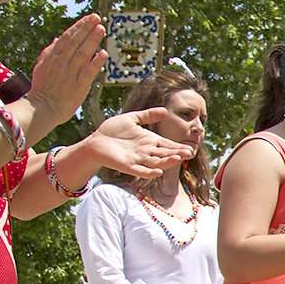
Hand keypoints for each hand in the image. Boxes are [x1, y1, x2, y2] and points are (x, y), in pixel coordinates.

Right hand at [25, 14, 108, 133]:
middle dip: (86, 28)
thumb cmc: (44, 88)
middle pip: (75, 42)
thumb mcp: (43, 66)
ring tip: (101, 29)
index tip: (89, 18)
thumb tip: (59, 38)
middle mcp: (61, 63)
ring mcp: (70, 73)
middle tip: (97, 18)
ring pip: (82, 53)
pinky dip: (95, 62)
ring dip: (92, 40)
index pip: (67, 38)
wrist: (42, 108)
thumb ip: (51, 52)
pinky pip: (88, 72)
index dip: (79, 27)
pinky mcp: (78, 85)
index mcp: (52, 57)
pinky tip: (103, 53)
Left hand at [68, 109, 194, 181]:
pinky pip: (141, 171)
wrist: (94, 141)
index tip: (189, 148)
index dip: (177, 147)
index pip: (167, 145)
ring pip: (156, 163)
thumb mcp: (131, 119)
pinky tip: (158, 171)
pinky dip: (149, 172)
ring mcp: (138, 160)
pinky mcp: (127, 166)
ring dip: (167, 162)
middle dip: (177, 154)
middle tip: (189, 153)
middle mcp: (146, 152)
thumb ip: (147, 115)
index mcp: (149, 141)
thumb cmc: (111, 131)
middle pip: (165, 154)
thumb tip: (166, 110)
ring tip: (178, 159)